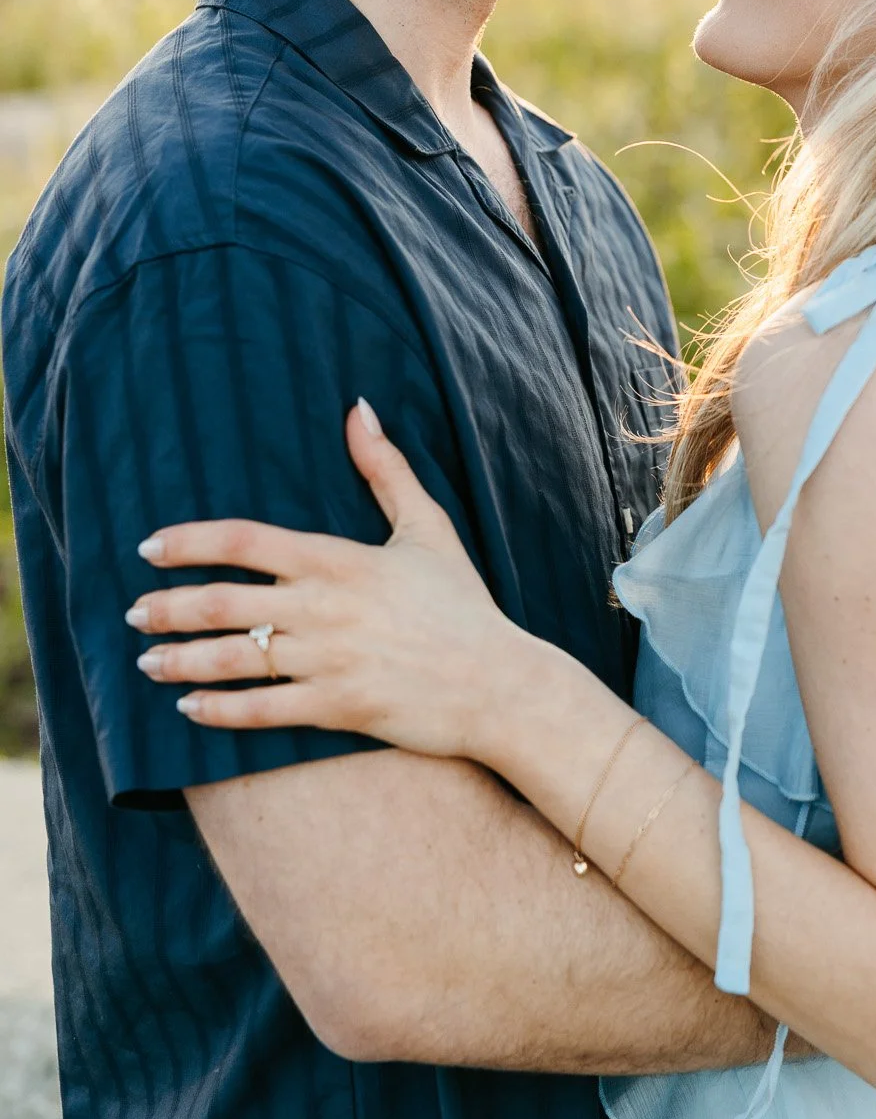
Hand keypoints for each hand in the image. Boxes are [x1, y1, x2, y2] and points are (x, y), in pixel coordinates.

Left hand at [127, 402, 522, 759]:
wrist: (500, 683)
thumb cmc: (462, 603)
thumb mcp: (428, 527)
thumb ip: (385, 469)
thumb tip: (359, 408)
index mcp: (339, 558)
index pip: (245, 541)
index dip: (189, 542)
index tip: (150, 548)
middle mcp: (325, 607)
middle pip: (223, 603)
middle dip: (168, 606)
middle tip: (133, 610)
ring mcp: (329, 660)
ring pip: (233, 659)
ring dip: (179, 658)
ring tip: (146, 658)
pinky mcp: (338, 707)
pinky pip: (262, 710)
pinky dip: (218, 709)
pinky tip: (188, 706)